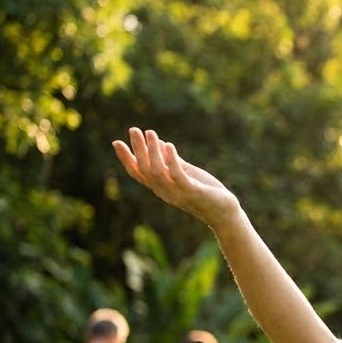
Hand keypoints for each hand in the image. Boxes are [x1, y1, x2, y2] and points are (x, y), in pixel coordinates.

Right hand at [112, 128, 239, 227]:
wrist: (225, 213)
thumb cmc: (206, 193)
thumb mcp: (187, 174)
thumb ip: (173, 162)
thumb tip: (160, 143)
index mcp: (162, 188)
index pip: (139, 173)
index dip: (126, 159)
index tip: (116, 142)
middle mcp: (166, 192)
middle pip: (145, 170)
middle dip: (137, 149)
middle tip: (134, 129)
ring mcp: (178, 193)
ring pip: (158, 172)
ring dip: (153, 151)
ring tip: (151, 133)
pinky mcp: (192, 191)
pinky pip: (177, 176)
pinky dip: (172, 160)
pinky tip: (170, 145)